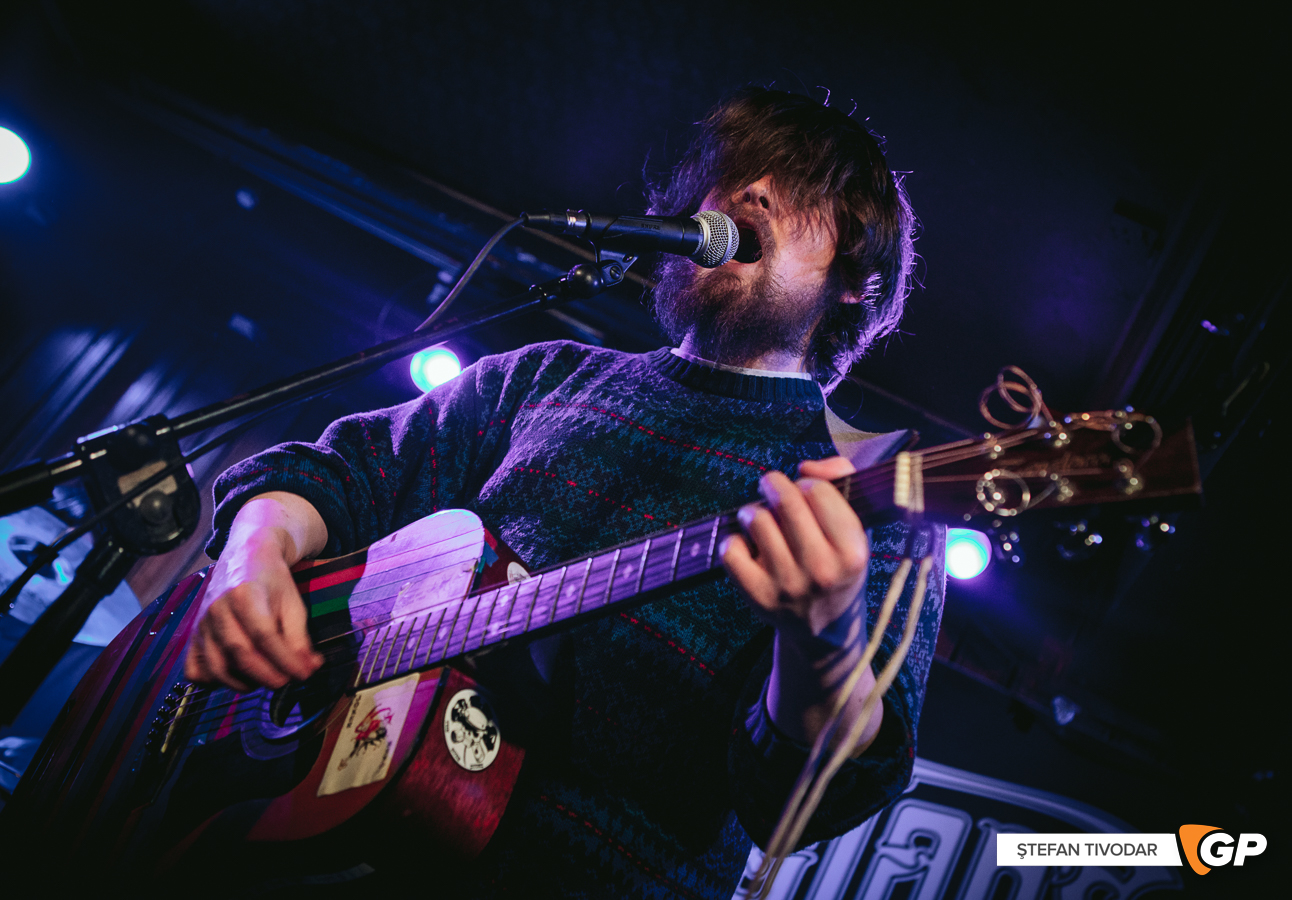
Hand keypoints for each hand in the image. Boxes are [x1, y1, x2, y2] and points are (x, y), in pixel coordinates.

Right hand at [184, 495, 326, 689]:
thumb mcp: (292, 602)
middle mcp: (217, 609)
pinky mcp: (192, 637)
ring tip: (266, 678)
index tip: (305, 674)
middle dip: (268, 675)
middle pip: (240, 653)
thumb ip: (299, 637)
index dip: (286, 660)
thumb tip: (308, 669)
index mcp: (244, 594)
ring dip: (245, 683)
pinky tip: (235, 675)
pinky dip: (213, 682)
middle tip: (288, 680)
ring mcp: (201, 625)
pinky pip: (194, 670)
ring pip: (217, 667)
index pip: (265, 636)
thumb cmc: (272, 581)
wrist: (244, 558)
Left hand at [721, 457, 867, 642]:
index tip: (807, 492)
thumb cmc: (838, 565)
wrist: (825, 628)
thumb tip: (807, 466)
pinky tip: (748, 545)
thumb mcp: (856, 527)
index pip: (817, 490)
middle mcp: (822, 570)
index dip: (808, 483)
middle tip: (772, 489)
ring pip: (756, 519)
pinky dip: (735, 541)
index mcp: (853, 552)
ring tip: (762, 521)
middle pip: (784, 500)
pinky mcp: (758, 596)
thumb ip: (841, 480)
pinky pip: (731, 549)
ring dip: (754, 512)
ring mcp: (788, 585)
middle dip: (774, 485)